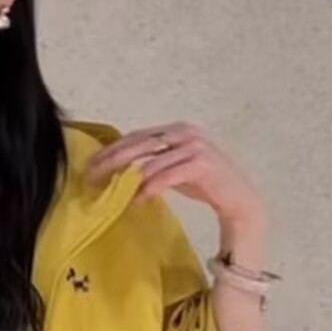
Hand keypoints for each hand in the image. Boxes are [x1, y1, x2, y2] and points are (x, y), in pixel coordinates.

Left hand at [87, 121, 263, 224]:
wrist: (239, 197)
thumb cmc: (204, 182)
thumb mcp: (173, 166)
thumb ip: (151, 161)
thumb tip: (118, 168)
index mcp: (175, 129)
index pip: (137, 136)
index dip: (113, 149)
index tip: (92, 164)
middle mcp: (184, 132)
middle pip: (139, 144)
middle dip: (112, 160)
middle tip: (92, 174)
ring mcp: (194, 146)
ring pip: (151, 161)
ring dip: (129, 179)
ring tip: (113, 192)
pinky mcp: (201, 164)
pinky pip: (166, 176)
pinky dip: (149, 189)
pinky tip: (137, 201)